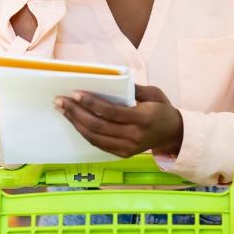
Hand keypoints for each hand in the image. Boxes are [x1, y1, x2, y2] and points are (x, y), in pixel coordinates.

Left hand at [54, 85, 183, 157]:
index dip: (91, 103)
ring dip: (76, 123)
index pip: (111, 112)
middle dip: (76, 112)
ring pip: (95, 137)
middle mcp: (134, 136)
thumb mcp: (154, 93)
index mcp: (143, 119)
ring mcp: (127, 148)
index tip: (75, 93)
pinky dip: (84, 132)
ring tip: (62, 110)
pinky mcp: (122, 154)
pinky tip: (75, 121)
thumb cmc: (162, 109)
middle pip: (98, 126)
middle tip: (60, 101)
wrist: (173, 134)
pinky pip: (98, 144)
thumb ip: (134, 88)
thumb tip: (111, 80)